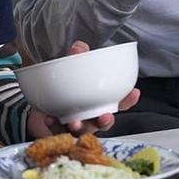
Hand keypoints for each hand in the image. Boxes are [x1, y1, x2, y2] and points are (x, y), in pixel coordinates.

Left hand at [25, 40, 140, 137]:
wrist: (44, 96)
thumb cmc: (67, 83)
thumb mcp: (73, 67)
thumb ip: (78, 58)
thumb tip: (79, 47)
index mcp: (99, 102)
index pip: (118, 103)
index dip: (127, 100)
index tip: (134, 92)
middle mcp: (90, 116)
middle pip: (102, 123)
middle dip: (105, 121)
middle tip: (105, 116)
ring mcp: (75, 124)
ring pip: (81, 131)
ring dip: (79, 127)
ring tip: (75, 122)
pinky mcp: (57, 129)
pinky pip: (56, 130)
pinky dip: (53, 124)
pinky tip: (49, 118)